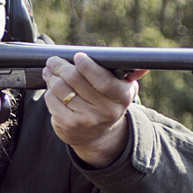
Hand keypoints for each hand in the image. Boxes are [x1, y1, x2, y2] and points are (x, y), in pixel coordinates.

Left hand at [42, 53, 148, 167]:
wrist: (98, 135)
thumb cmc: (108, 101)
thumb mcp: (123, 89)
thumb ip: (129, 73)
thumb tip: (144, 65)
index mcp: (122, 97)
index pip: (103, 80)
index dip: (87, 66)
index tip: (78, 56)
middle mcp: (106, 110)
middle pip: (76, 80)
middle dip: (61, 66)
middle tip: (54, 60)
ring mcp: (87, 119)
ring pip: (61, 88)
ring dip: (52, 76)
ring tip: (50, 71)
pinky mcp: (69, 125)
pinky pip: (52, 100)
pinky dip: (49, 90)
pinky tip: (51, 87)